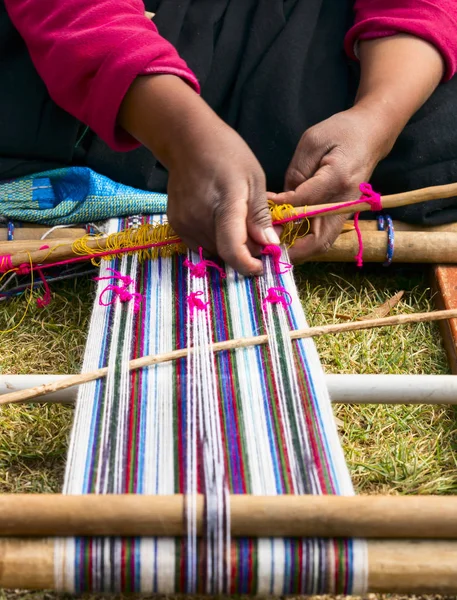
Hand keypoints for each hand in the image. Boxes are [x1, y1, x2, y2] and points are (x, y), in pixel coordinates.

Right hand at [119, 74, 277, 275]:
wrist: (187, 141)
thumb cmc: (226, 154)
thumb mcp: (254, 179)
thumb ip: (260, 215)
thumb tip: (270, 244)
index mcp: (225, 204)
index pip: (233, 250)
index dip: (249, 265)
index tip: (261, 266)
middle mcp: (200, 218)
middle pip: (226, 254)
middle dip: (247, 251)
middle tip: (259, 234)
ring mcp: (184, 223)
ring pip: (214, 252)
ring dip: (231, 246)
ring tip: (239, 223)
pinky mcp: (176, 225)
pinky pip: (200, 245)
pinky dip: (215, 241)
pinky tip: (221, 222)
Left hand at [272, 106, 395, 262]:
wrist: (372, 133)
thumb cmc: (341, 132)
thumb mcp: (312, 142)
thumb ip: (296, 173)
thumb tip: (282, 201)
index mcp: (337, 179)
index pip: (303, 204)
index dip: (280, 211)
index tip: (263, 208)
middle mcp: (345, 202)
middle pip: (318, 240)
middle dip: (291, 249)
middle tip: (268, 245)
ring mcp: (347, 212)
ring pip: (321, 244)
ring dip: (297, 249)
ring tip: (274, 243)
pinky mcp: (344, 214)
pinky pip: (324, 236)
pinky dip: (305, 242)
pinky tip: (286, 236)